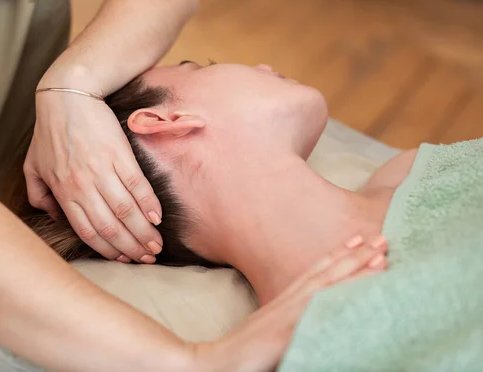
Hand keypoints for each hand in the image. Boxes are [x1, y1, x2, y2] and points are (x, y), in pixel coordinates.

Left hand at [24, 90, 162, 263]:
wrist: (67, 97)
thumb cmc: (49, 131)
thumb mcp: (33, 165)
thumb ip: (39, 195)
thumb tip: (56, 218)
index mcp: (64, 192)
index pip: (88, 232)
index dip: (108, 250)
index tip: (125, 259)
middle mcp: (83, 187)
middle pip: (111, 227)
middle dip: (131, 247)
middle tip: (148, 258)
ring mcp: (102, 171)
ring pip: (126, 211)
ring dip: (143, 232)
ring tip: (156, 245)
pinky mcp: (119, 155)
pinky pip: (137, 186)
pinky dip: (149, 204)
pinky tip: (157, 217)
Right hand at [196, 235, 387, 371]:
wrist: (215, 363)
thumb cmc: (244, 352)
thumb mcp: (271, 331)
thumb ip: (290, 322)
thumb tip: (315, 320)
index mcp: (285, 303)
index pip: (315, 273)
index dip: (338, 255)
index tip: (359, 239)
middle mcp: (288, 303)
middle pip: (325, 273)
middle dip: (354, 255)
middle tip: (382, 237)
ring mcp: (287, 317)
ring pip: (325, 287)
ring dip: (353, 270)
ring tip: (379, 257)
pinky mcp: (285, 334)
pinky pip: (315, 315)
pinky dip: (335, 300)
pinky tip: (356, 293)